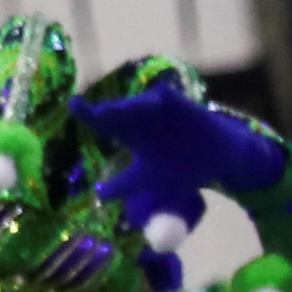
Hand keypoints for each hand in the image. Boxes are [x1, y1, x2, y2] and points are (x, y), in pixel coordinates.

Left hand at [72, 86, 290, 253]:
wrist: (217, 161)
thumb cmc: (182, 168)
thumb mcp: (149, 181)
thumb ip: (124, 186)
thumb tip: (98, 196)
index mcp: (129, 132)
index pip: (102, 121)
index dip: (86, 113)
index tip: (74, 104)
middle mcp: (142, 118)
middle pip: (121, 111)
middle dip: (109, 111)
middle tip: (95, 113)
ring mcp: (164, 111)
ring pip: (143, 104)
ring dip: (134, 105)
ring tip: (123, 109)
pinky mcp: (186, 108)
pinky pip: (174, 99)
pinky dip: (168, 97)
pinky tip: (162, 96)